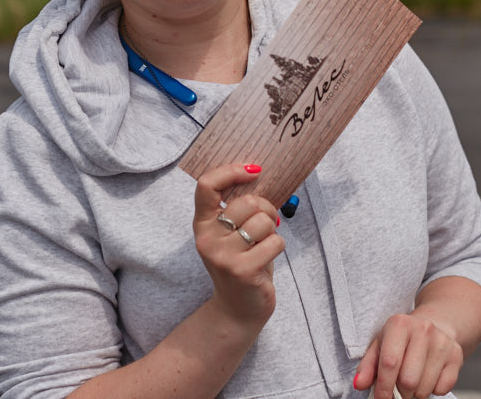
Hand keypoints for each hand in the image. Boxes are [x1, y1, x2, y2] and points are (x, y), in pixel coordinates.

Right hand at [193, 163, 284, 326]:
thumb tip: (258, 175)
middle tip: (267, 220)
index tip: (253, 171)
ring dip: (272, 229)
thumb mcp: (228, 235)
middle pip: (245, 202)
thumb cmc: (239, 263)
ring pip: (263, 221)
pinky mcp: (243, 270)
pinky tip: (267, 258)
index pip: (206, 185)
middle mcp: (208, 239)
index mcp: (202, 224)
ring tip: (264, 243)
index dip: (230, 171)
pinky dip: (278, 246)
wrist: (237, 310)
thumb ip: (236, 210)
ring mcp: (224, 256)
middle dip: (265, 207)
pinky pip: (275, 242)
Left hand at [353, 312, 463, 398]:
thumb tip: (359, 384)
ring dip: (415, 394)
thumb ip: (368, 366)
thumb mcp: (380, 345)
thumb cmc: (402, 338)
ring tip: (412, 382)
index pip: (390, 363)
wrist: (435, 323)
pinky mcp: (457, 355)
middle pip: (408, 380)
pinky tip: (428, 376)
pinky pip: (442, 388)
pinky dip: (432, 390)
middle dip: (400, 393)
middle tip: (397, 391)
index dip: (383, 387)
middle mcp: (423, 330)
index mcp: (400, 324)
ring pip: (425, 388)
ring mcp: (442, 342)